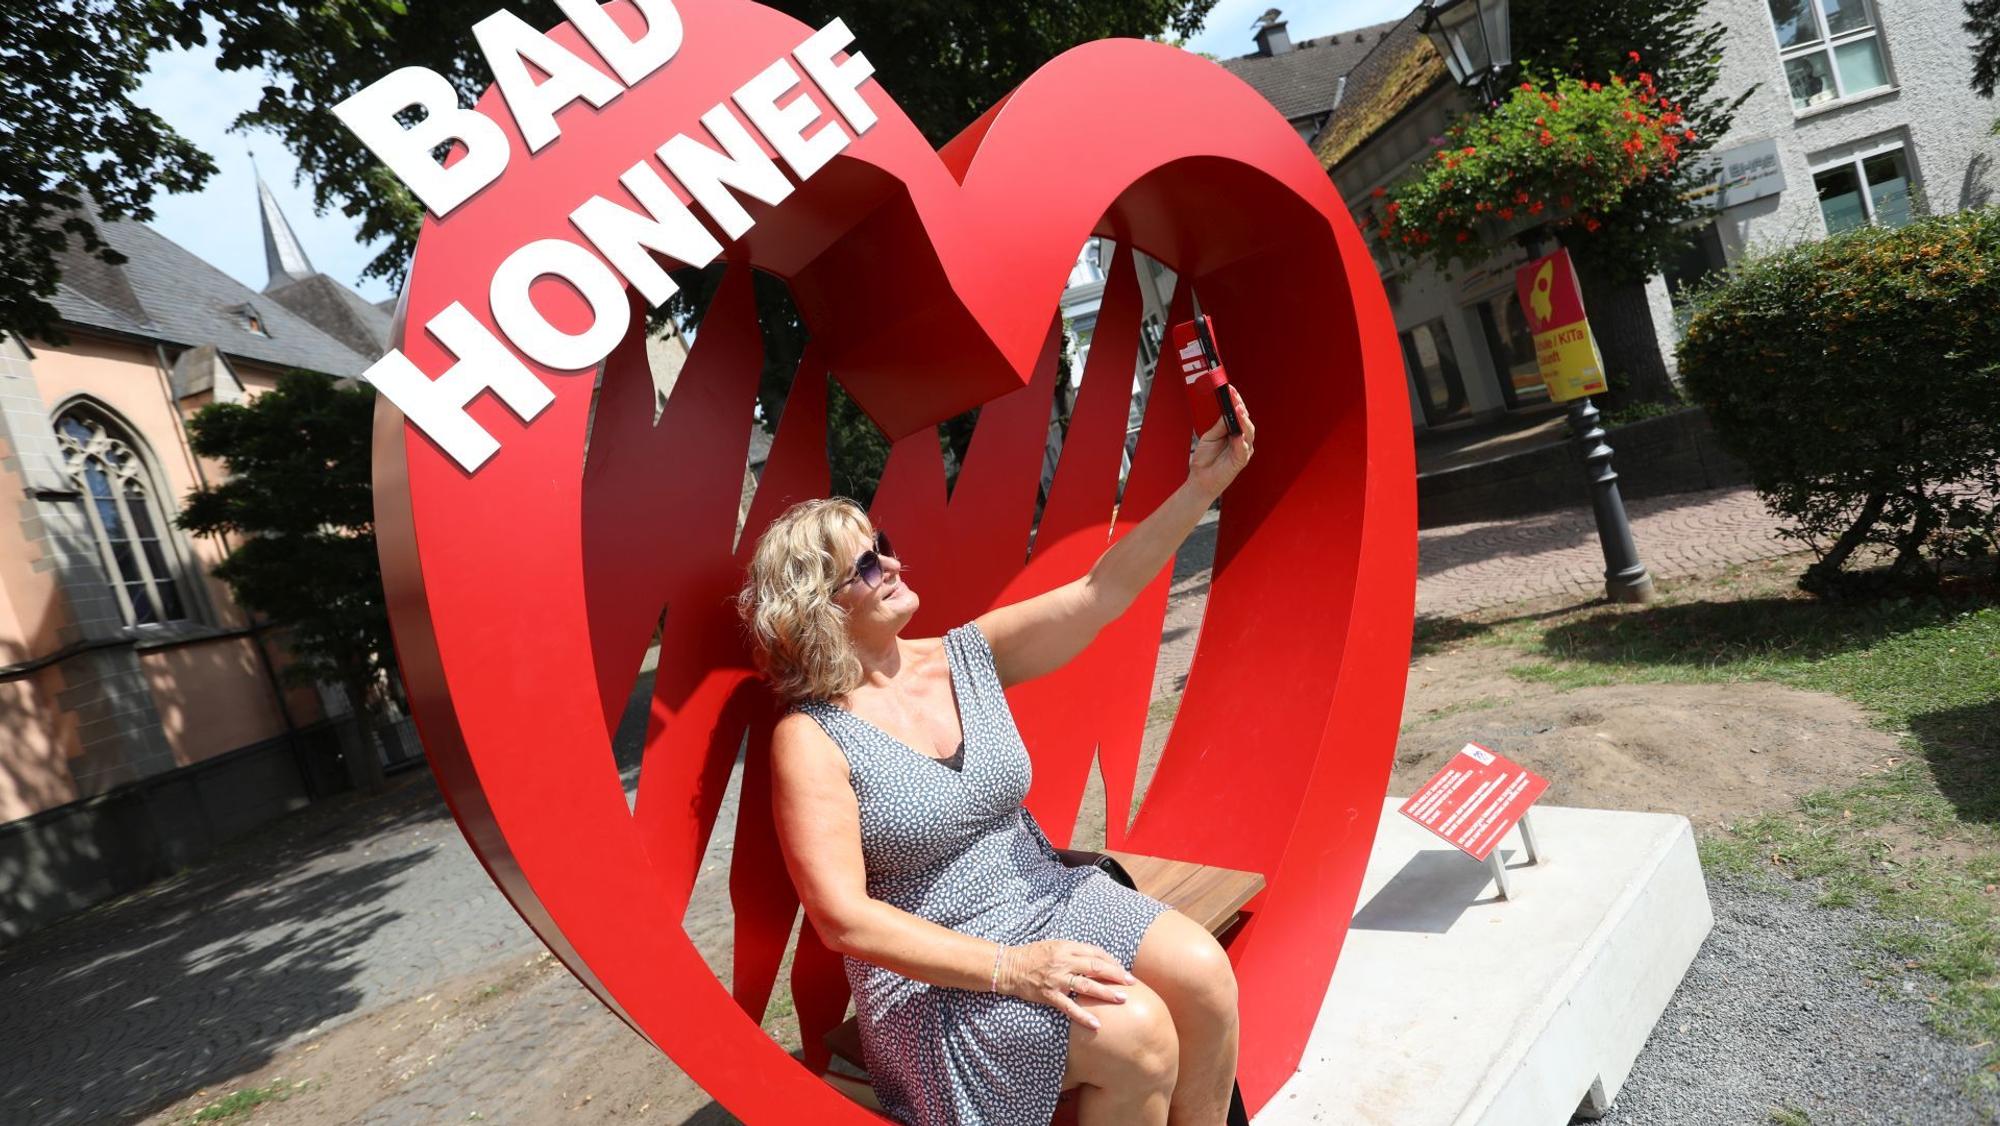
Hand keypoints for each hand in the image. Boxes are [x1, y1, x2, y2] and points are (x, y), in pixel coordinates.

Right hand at [999, 940, 1136, 1029]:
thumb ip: (1075, 951)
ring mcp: (1057, 979)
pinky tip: (1096, 1024)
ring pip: (1086, 985)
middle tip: (1131, 982)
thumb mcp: (1055, 945)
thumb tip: (1097, 960)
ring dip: (1106, 992)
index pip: (1095, 952)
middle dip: (1116, 975)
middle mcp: (1064, 961)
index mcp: (1067, 947)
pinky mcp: (1049, 995)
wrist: (1009, 967)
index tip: (1123, 969)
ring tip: (1122, 999)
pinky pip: (1068, 1007)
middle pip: (1095, 967)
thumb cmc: (1034, 955)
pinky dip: (1082, 1015)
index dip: (1111, 961)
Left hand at [1189, 386, 1254, 499]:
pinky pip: (1243, 449)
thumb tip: (1226, 411)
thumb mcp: (1209, 437)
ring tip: (1238, 411)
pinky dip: (1241, 442)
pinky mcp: (1241, 460)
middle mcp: (1241, 437)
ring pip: (1248, 432)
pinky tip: (1237, 435)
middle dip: (1240, 407)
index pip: (1238, 412)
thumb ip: (1218, 426)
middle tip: (1234, 398)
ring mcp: (1243, 448)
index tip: (1230, 389)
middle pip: (1245, 419)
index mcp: (1233, 430)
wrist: (1200, 478)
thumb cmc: (1205, 458)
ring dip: (1243, 421)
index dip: (1236, 400)